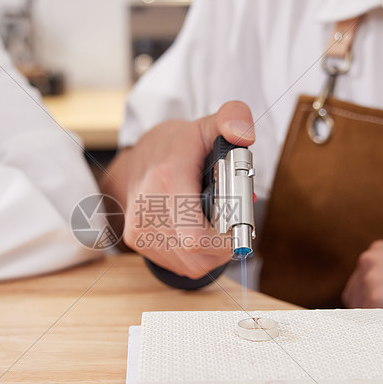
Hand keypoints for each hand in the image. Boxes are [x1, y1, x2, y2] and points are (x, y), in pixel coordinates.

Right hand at [101, 101, 254, 278]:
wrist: (137, 159)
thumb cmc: (177, 146)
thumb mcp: (208, 125)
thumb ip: (233, 118)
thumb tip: (245, 134)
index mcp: (167, 179)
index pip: (198, 236)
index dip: (228, 238)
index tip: (241, 222)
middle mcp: (147, 208)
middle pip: (199, 253)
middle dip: (225, 243)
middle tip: (232, 223)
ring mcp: (139, 228)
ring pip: (192, 263)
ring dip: (213, 252)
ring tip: (216, 226)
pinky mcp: (137, 241)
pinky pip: (180, 265)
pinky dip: (198, 255)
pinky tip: (199, 232)